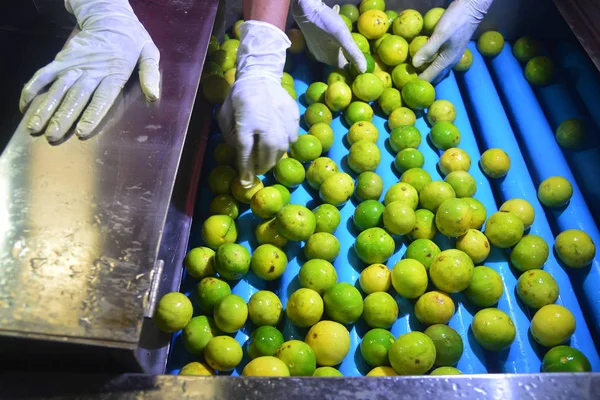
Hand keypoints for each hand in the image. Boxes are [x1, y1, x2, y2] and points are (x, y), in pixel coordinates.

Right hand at [20, 0, 159, 141]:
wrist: (109, 16)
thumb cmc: (132, 40)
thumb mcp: (149, 53)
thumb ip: (150, 75)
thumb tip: (153, 96)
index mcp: (114, 72)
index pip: (102, 98)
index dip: (91, 115)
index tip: (81, 131)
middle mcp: (92, 71)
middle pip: (76, 97)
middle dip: (63, 117)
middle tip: (52, 136)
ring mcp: (75, 65)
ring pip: (58, 88)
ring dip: (45, 108)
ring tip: (35, 127)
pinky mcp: (62, 59)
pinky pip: (45, 74)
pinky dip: (33, 87)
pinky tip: (25, 104)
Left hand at [217, 21, 298, 187]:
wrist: (260, 76)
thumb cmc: (238, 96)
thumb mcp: (225, 114)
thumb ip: (230, 135)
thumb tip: (239, 153)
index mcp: (247, 123)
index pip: (246, 152)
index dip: (246, 168)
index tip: (246, 180)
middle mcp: (266, 124)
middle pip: (267, 154)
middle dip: (262, 166)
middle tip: (258, 171)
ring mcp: (282, 121)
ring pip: (281, 148)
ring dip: (274, 159)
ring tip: (268, 161)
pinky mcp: (293, 117)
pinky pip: (292, 138)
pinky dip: (285, 145)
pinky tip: (278, 145)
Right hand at [291, 0, 365, 71]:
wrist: (306, 10)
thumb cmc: (326, 23)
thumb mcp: (343, 37)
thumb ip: (353, 53)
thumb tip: (364, 70)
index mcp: (331, 60)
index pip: (346, 67)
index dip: (354, 63)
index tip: (362, 56)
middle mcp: (322, 58)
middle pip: (339, 59)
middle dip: (348, 54)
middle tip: (356, 44)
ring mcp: (316, 50)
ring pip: (333, 51)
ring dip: (340, 45)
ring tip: (346, 36)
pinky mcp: (313, 42)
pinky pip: (326, 43)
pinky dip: (333, 39)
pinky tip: (335, 31)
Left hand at [413, 0, 493, 83]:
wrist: (473, 8)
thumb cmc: (456, 20)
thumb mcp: (440, 34)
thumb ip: (428, 49)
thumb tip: (414, 65)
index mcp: (446, 61)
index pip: (429, 78)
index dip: (417, 82)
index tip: (405, 84)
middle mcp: (450, 62)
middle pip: (434, 76)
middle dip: (422, 79)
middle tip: (407, 79)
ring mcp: (452, 56)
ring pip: (437, 70)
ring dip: (426, 72)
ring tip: (413, 71)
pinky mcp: (452, 49)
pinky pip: (439, 61)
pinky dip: (430, 63)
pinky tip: (424, 58)